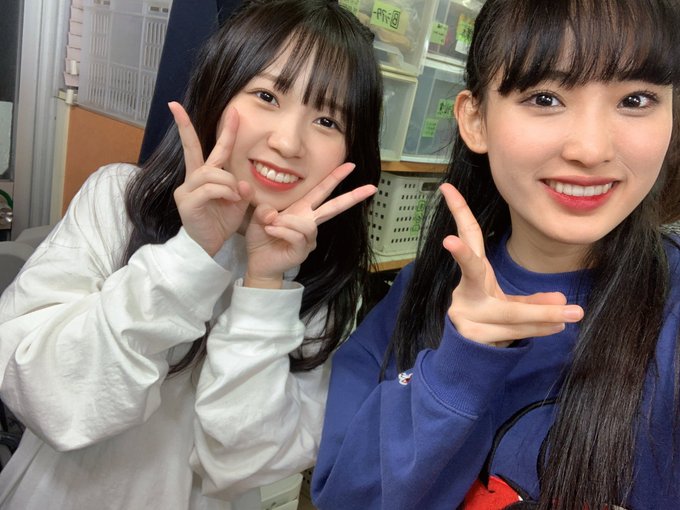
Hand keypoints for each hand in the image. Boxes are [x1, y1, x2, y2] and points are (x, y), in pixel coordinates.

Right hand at [169, 102, 252, 255]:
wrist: (210, 248)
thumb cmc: (221, 224)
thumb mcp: (238, 203)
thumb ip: (241, 189)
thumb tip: (242, 182)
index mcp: (205, 177)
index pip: (208, 149)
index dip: (217, 132)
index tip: (211, 110)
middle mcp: (192, 180)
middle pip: (193, 150)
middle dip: (185, 127)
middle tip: (175, 107)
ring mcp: (186, 190)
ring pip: (211, 173)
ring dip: (228, 182)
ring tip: (235, 197)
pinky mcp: (186, 202)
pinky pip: (209, 188)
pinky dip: (224, 192)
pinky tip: (231, 200)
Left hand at [243, 163, 376, 287]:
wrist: (258, 262)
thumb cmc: (261, 238)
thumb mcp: (259, 216)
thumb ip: (265, 209)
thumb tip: (274, 214)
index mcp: (302, 209)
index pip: (322, 190)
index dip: (335, 177)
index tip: (350, 165)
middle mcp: (309, 222)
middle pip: (334, 207)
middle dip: (352, 197)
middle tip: (371, 188)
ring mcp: (308, 238)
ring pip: (308, 224)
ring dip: (287, 222)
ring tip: (270, 224)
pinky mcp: (303, 251)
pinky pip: (297, 236)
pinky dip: (281, 230)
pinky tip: (270, 230)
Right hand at [440, 183, 583, 345]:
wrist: (467, 360)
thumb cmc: (490, 325)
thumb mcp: (510, 306)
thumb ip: (532, 301)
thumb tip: (562, 300)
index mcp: (474, 276)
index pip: (469, 238)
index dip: (458, 211)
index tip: (446, 188)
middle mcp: (464, 290)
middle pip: (472, 268)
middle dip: (462, 253)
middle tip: (450, 240)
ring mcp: (463, 312)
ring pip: (510, 310)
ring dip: (543, 314)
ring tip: (573, 313)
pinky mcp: (470, 334)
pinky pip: (511, 330)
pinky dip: (537, 328)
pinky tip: (556, 327)